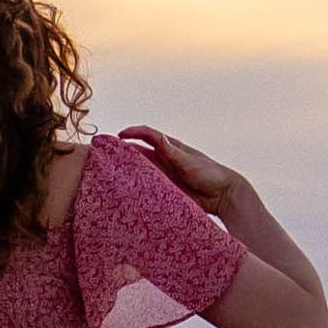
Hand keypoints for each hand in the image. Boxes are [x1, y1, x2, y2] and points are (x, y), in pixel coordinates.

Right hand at [117, 123, 240, 210]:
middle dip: (122, 150)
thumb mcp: (190, 161)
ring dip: (127, 168)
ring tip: (109, 172)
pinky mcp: (165, 189)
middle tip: (104, 153)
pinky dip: (135, 185)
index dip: (132, 133)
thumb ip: (172, 151)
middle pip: (139, 151)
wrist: (223, 195)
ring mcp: (164, 174)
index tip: (118, 137)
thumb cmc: (210, 173)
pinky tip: (125, 190)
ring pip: (140, 169)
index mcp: (171, 147)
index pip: (147, 135)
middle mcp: (165, 159)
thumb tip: (157, 136)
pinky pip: (146, 185)